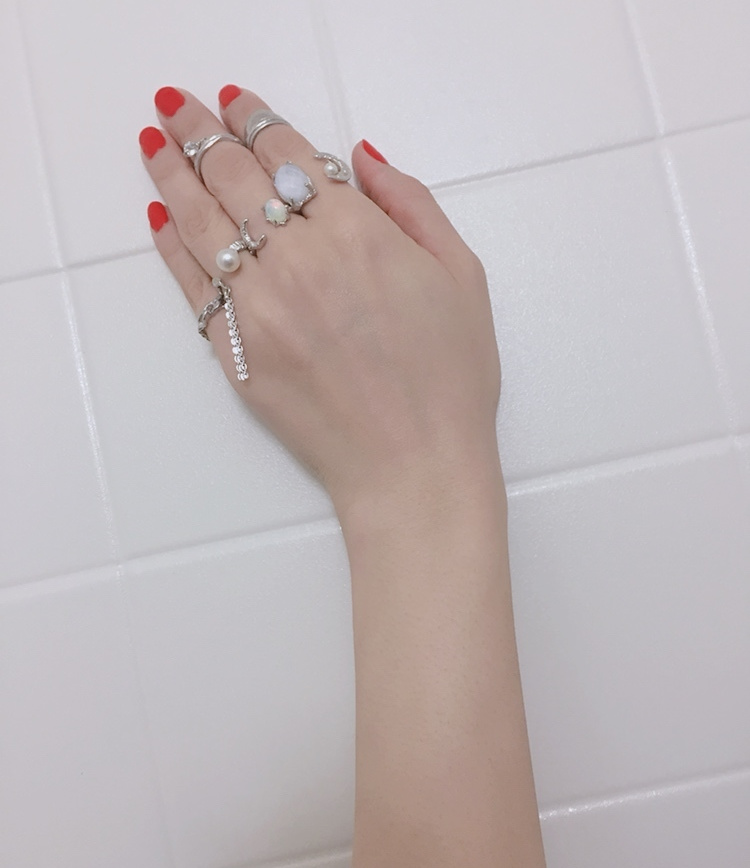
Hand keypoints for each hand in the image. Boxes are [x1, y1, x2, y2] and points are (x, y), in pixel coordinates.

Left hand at [140, 86, 500, 512]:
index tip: (234, 100)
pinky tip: (160, 217)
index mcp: (358, 232)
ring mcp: (258, 306)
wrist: (411, 467)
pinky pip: (192, 284)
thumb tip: (362, 158)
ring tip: (153, 142)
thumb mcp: (462, 275)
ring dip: (171, 173)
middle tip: (175, 105)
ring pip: (200, 222)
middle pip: (233, 175)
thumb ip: (412, 204)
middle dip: (199, 131)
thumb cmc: (449, 378)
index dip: (255, 118)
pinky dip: (171, 245)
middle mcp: (298, 259)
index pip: (288, 152)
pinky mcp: (234, 351)